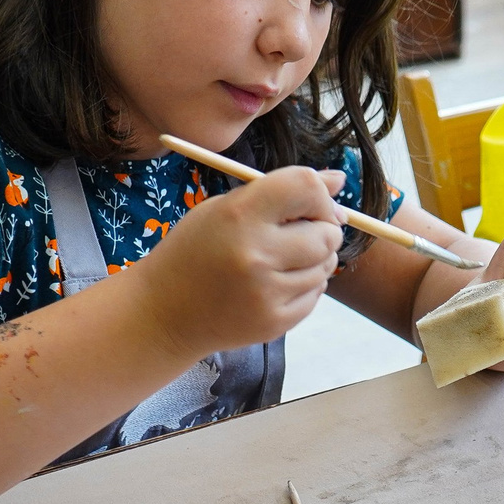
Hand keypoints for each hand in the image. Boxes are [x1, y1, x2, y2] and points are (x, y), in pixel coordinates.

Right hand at [132, 165, 344, 356]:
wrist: (164, 311)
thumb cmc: (195, 251)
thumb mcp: (224, 208)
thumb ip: (279, 191)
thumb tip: (339, 180)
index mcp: (240, 215)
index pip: (306, 187)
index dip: (318, 194)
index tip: (311, 204)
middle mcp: (257, 254)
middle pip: (327, 234)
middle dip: (323, 229)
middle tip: (301, 233)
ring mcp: (267, 293)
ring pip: (325, 266)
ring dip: (314, 259)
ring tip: (281, 260)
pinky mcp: (275, 322)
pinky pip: (316, 295)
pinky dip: (305, 285)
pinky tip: (275, 283)